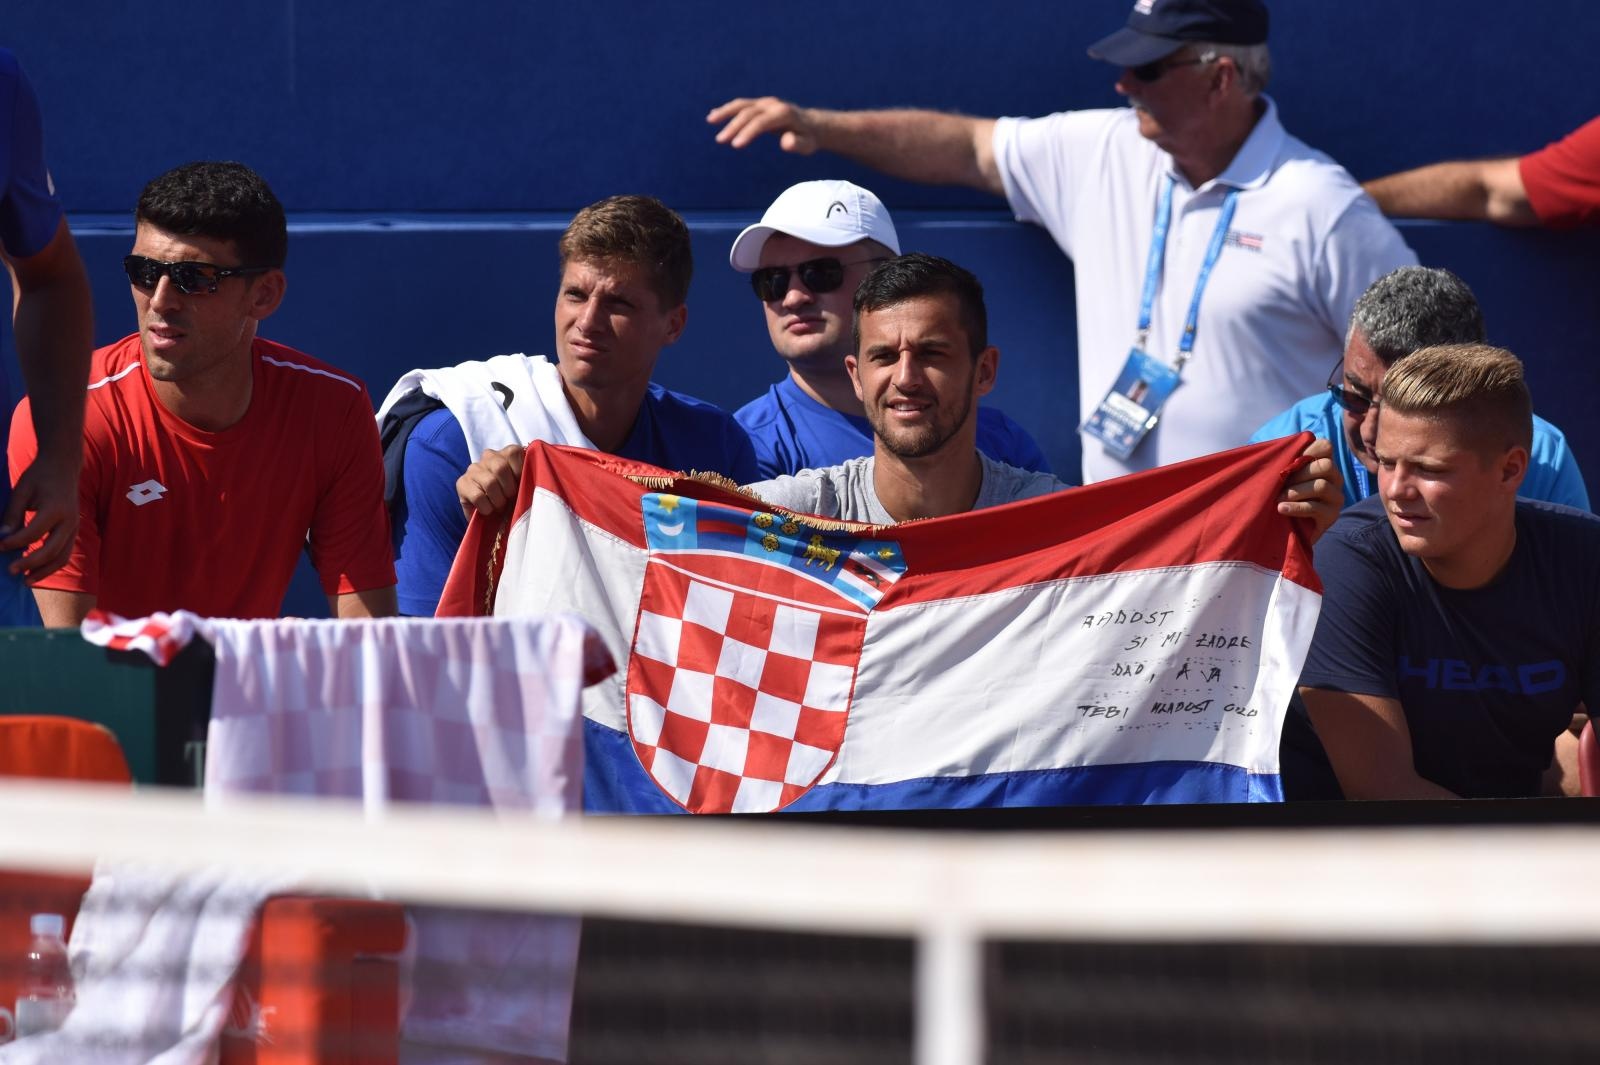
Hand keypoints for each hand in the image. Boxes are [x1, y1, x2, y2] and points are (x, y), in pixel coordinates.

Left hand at [0, 447, 80, 579]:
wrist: (63, 466)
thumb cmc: (39, 476)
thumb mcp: (21, 491)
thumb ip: (12, 515)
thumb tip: (2, 538)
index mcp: (55, 509)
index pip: (34, 533)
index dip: (15, 542)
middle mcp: (69, 521)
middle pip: (51, 550)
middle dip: (30, 563)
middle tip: (11, 571)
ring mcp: (75, 527)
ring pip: (62, 557)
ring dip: (44, 571)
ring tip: (26, 581)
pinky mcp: (74, 531)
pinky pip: (65, 553)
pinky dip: (52, 565)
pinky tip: (36, 571)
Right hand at [456, 444, 524, 520]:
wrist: (491, 514)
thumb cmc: (512, 497)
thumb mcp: (523, 486)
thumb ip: (527, 478)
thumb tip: (530, 482)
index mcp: (507, 452)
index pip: (513, 454)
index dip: (519, 474)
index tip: (520, 486)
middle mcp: (489, 456)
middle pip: (500, 468)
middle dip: (509, 489)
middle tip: (509, 499)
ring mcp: (474, 468)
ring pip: (490, 482)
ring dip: (498, 500)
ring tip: (499, 506)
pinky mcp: (462, 483)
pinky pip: (478, 496)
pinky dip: (486, 508)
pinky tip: (487, 510)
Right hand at [707, 97, 818, 152]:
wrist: (811, 124)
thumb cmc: (808, 138)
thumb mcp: (807, 144)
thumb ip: (798, 144)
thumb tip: (786, 141)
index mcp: (784, 114)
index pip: (762, 122)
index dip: (748, 132)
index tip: (735, 145)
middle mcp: (773, 105)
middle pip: (749, 113)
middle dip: (733, 126)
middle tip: (720, 140)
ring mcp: (765, 102)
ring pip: (742, 105)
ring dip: (725, 112)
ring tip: (710, 120)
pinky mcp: (760, 104)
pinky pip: (741, 105)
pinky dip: (728, 110)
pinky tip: (714, 115)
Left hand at [1277, 437, 1342, 543]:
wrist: (1283, 529)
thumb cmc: (1279, 495)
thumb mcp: (1280, 476)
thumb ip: (1283, 461)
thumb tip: (1274, 446)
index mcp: (1323, 462)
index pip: (1325, 446)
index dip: (1306, 451)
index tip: (1287, 463)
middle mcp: (1334, 478)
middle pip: (1325, 466)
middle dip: (1299, 474)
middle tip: (1280, 484)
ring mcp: (1335, 497)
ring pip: (1321, 486)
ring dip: (1295, 492)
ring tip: (1278, 498)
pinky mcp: (1331, 515)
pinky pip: (1316, 507)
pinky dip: (1296, 507)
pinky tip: (1281, 509)